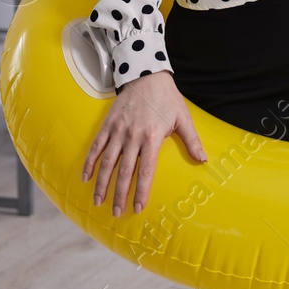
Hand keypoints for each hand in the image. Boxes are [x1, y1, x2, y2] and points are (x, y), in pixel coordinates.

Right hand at [81, 70, 205, 215]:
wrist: (146, 75)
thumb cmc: (168, 98)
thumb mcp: (183, 118)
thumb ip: (192, 140)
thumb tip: (203, 160)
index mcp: (152, 137)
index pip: (146, 171)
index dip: (141, 191)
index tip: (137, 208)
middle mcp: (133, 136)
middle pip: (124, 172)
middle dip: (119, 195)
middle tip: (116, 213)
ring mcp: (118, 131)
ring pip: (107, 163)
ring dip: (101, 184)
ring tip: (98, 202)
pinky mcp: (108, 125)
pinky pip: (96, 147)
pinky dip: (89, 162)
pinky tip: (85, 178)